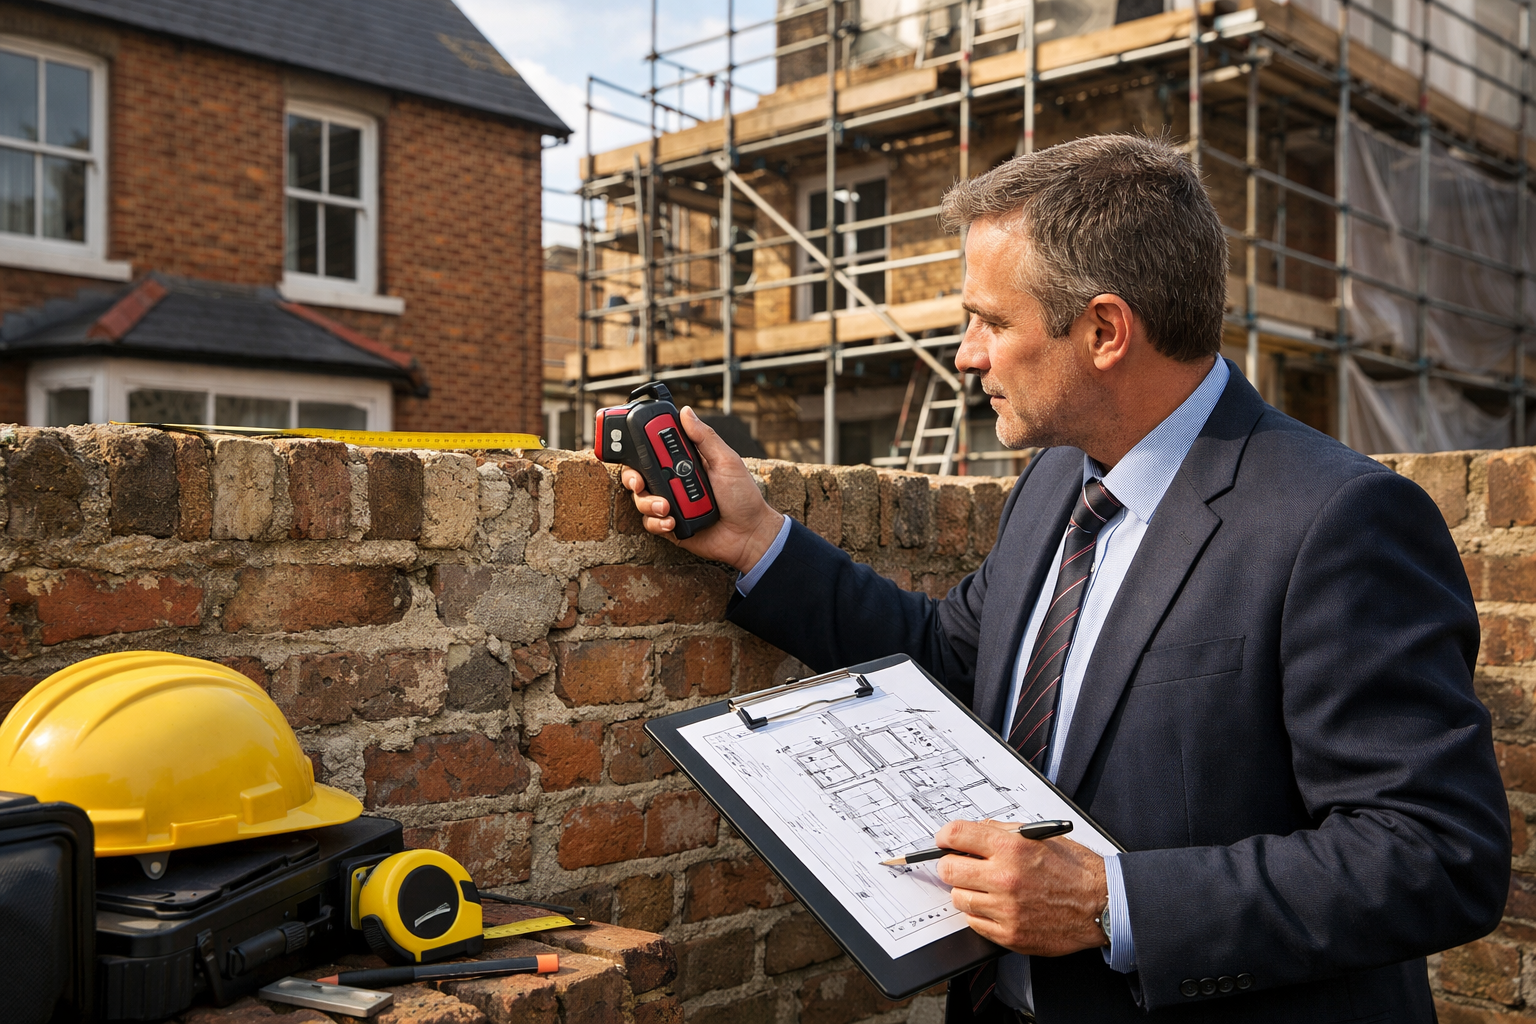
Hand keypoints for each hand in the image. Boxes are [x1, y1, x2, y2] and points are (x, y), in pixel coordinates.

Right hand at [621, 406, 785, 573]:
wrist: (749, 534)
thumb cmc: (743, 497)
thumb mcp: (726, 461)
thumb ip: (705, 438)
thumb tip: (686, 412)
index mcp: (686, 462)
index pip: (655, 450)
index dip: (640, 448)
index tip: (635, 447)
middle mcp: (674, 481)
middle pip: (639, 475)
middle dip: (633, 478)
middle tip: (639, 483)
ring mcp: (670, 503)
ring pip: (641, 500)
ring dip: (649, 504)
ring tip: (667, 508)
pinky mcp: (669, 525)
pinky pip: (650, 523)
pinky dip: (657, 523)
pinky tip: (672, 522)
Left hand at [935, 819, 1108, 956]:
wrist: (1101, 904)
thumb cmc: (1075, 869)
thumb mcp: (1041, 836)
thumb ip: (1002, 832)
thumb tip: (972, 832)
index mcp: (1012, 848)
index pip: (956, 835)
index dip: (945, 836)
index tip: (944, 840)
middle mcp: (1006, 878)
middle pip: (948, 869)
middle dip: (951, 864)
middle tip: (961, 864)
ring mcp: (1006, 909)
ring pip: (958, 898)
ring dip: (966, 890)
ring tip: (984, 886)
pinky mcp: (1010, 934)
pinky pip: (974, 922)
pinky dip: (979, 913)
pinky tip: (996, 906)